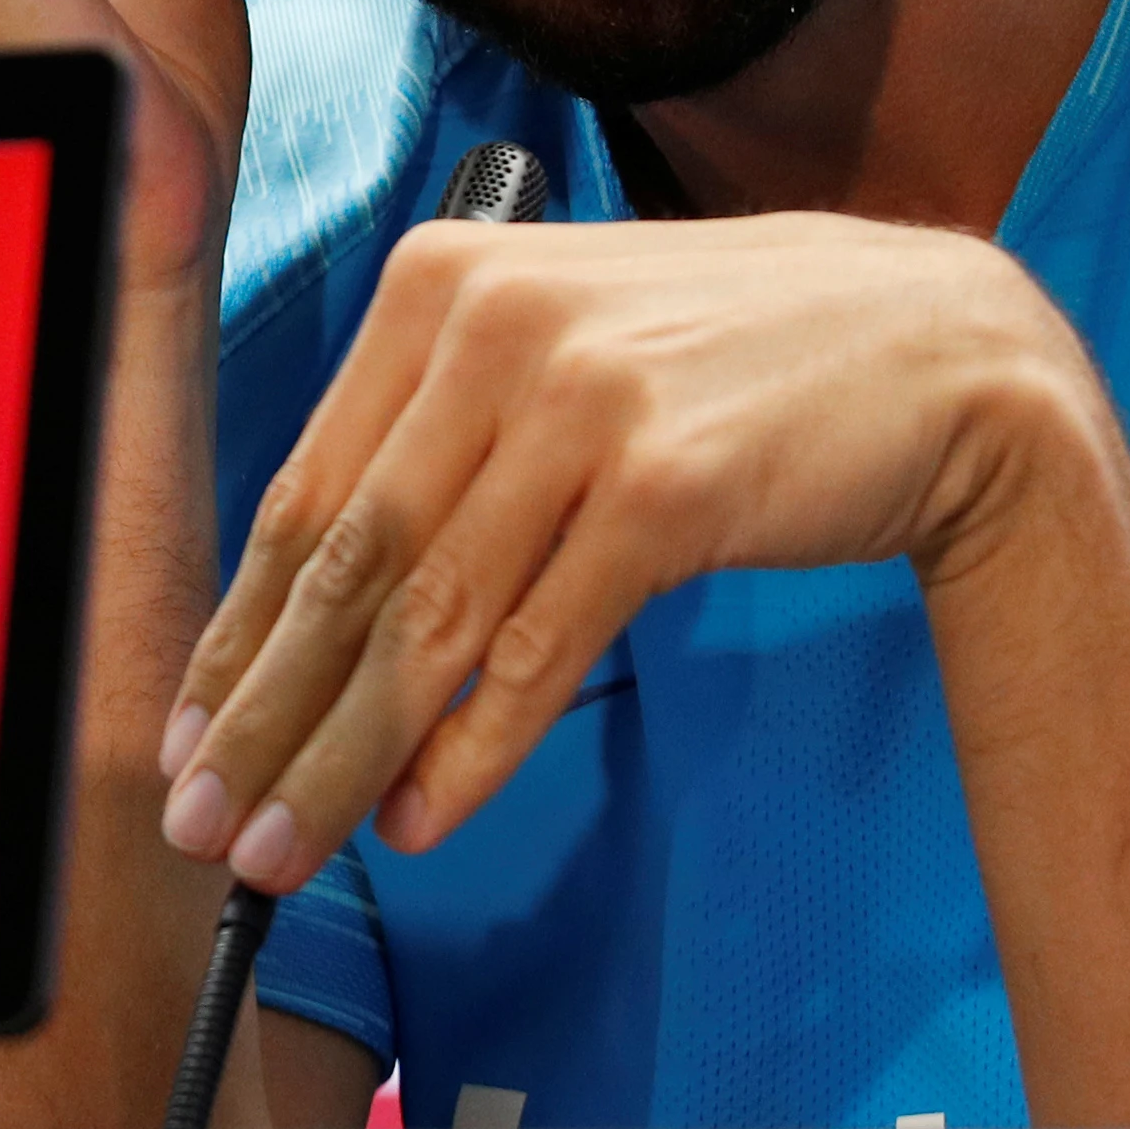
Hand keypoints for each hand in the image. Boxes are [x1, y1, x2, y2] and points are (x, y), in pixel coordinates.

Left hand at [159, 213, 1105, 887]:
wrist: (940, 349)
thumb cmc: (730, 362)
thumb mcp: (557, 352)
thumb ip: (436, 446)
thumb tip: (312, 613)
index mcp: (439, 281)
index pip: (303, 490)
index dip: (238, 632)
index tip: (190, 733)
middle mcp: (494, 325)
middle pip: (345, 565)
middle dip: (267, 715)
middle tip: (208, 822)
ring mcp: (585, 402)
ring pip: (428, 619)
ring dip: (346, 756)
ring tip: (290, 847)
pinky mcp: (669, 485)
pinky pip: (539, 647)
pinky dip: (472, 748)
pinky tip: (421, 818)